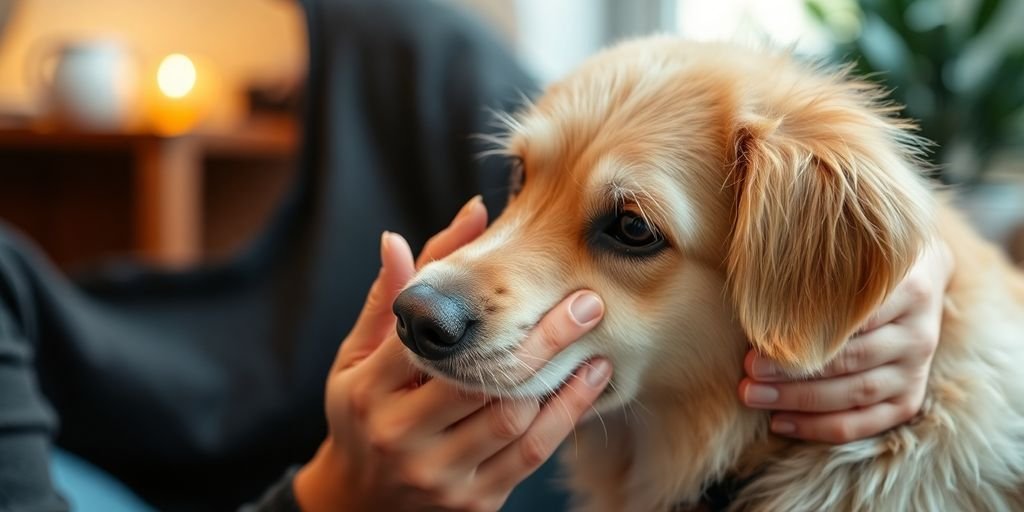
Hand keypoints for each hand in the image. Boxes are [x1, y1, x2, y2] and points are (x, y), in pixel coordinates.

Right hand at [295, 196, 611, 511]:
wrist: (359, 500)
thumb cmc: (362, 411)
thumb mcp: (359, 354)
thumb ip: (392, 294)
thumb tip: (417, 229)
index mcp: (369, 391)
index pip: (428, 342)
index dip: (479, 309)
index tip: (527, 275)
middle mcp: (399, 436)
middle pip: (480, 382)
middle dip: (540, 339)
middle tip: (586, 303)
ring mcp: (436, 474)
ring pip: (512, 420)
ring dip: (562, 379)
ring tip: (596, 342)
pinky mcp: (471, 502)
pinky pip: (529, 455)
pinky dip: (565, 416)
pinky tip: (589, 383)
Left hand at [739, 239, 952, 442]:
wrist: (918, 275)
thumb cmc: (863, 265)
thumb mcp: (850, 255)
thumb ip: (819, 269)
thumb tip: (760, 290)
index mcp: (908, 289)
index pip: (854, 317)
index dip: (806, 331)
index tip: (759, 337)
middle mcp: (918, 333)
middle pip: (852, 359)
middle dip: (794, 370)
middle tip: (749, 371)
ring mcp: (916, 369)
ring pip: (857, 393)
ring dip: (800, 400)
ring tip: (754, 395)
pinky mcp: (910, 397)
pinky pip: (866, 422)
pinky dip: (822, 427)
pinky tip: (781, 422)